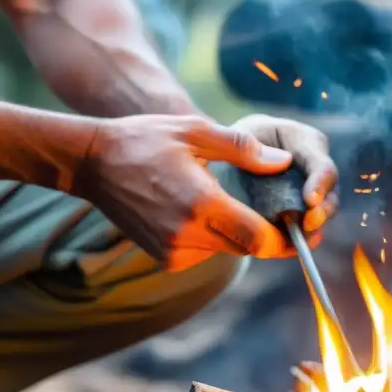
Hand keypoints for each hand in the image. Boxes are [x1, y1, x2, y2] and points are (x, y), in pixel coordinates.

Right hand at [75, 114, 333, 270]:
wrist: (92, 163)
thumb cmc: (145, 140)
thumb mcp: (196, 132)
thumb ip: (244, 149)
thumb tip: (284, 161)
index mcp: (200, 204)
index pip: (257, 238)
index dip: (284, 238)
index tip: (299, 227)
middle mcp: (186, 235)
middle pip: (246, 248)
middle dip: (267, 235)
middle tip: (283, 216)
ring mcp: (172, 251)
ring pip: (225, 251)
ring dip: (237, 233)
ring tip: (236, 203)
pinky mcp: (164, 259)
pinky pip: (204, 253)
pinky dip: (212, 237)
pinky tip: (202, 211)